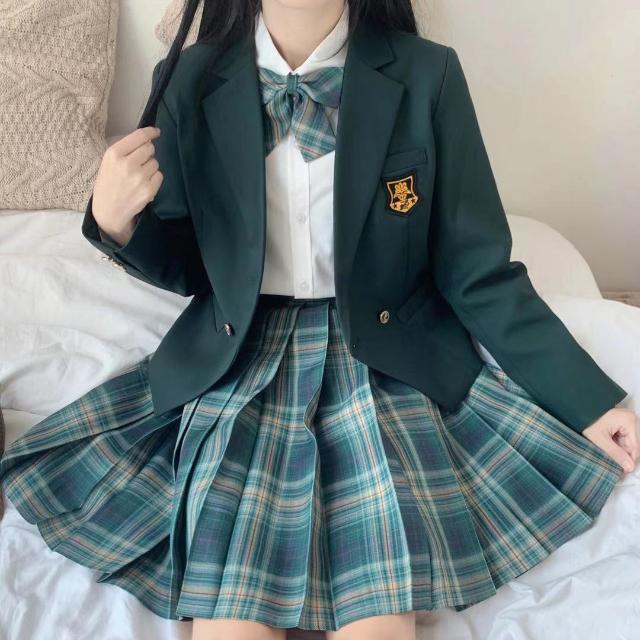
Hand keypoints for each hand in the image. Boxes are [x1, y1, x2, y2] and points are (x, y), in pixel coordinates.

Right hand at [92, 126, 162, 245]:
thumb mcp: (109, 162)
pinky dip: (154, 179)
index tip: (156, 132)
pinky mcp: (149, 190)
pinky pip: (159, 175)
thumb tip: (147, 138)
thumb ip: (126, 149)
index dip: (151, 132)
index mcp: (114, 153)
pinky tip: (143, 184)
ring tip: (138, 176)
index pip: (139, 136)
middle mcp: (127, 164)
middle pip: (150, 148)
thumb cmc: (109, 183)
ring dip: (150, 167)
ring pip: (155, 162)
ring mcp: (139, 177)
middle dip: (147, 153)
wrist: (109, 210)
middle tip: (139, 162)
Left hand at [582, 407, 638, 472]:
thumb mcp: (600, 440)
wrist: (576, 409)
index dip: (629, 460)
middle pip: (632, 444)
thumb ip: (616, 454)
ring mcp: (626, 419)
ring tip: (604, 448)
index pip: (635, 447)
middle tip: (609, 458)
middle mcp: (631, 418)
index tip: (622, 470)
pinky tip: (606, 442)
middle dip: (622, 453)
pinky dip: (615, 442)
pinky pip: (623, 436)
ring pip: (627, 442)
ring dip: (618, 448)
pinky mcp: (621, 421)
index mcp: (629, 421)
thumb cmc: (586, 421)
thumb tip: (630, 467)